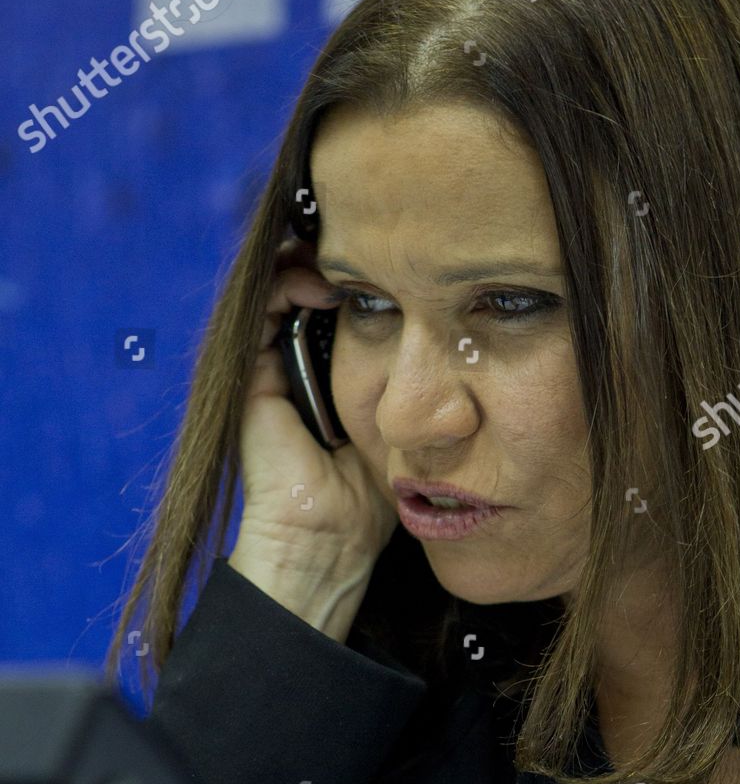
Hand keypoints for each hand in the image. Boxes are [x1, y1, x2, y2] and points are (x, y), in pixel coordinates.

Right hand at [232, 236, 396, 563]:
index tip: (387, 266)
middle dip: (328, 265)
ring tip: (340, 258)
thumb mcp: (396, 431)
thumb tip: (444, 355)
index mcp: (322, 386)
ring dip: (306, 266)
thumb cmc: (368, 499)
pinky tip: (319, 284)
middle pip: (301, 298)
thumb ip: (405, 393)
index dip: (352, 284)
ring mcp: (266, 375)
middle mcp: (291, 374)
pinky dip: (285, 288)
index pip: (330, 317)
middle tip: (362, 245)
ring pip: (277, 296)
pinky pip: (260, 316)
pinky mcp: (250, 381)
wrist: (327, 538)